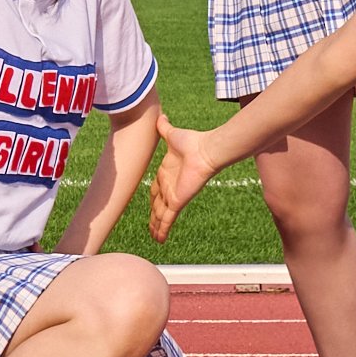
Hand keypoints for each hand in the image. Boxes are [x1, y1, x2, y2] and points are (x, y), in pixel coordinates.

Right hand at [146, 117, 226, 242]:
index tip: (150, 206)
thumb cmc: (192, 142)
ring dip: (156, 227)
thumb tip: (161, 116)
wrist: (205, 150)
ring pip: (161, 216)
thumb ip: (165, 128)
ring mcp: (173, 195)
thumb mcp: (172, 134)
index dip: (153, 200)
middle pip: (158, 206)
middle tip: (150, 227)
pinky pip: (168, 219)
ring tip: (154, 238)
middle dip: (153, 217)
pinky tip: (159, 240)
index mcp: (166, 173)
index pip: (156, 191)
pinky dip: (163, 229)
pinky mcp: (178, 201)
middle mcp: (169, 186)